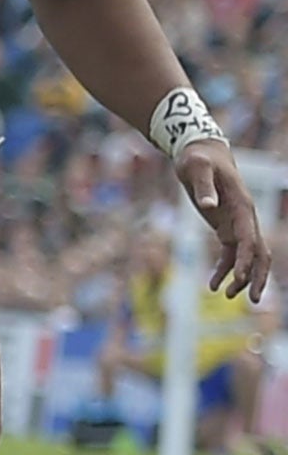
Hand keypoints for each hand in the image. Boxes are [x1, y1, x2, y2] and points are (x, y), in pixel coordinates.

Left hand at [176, 141, 271, 299]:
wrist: (200, 153)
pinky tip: (214, 285)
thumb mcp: (196, 168)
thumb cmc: (198, 159)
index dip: (245, 260)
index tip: (238, 280)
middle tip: (250, 300)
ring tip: (229, 297)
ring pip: (248, 256)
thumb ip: (203, 186)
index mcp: (242, 206)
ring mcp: (236, 223)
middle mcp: (244, 217)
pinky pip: (229, 253)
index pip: (249, 239)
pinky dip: (225, 269)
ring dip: (242, 277)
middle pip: (258, 252)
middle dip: (255, 276)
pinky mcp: (225, 227)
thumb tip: (207, 205)